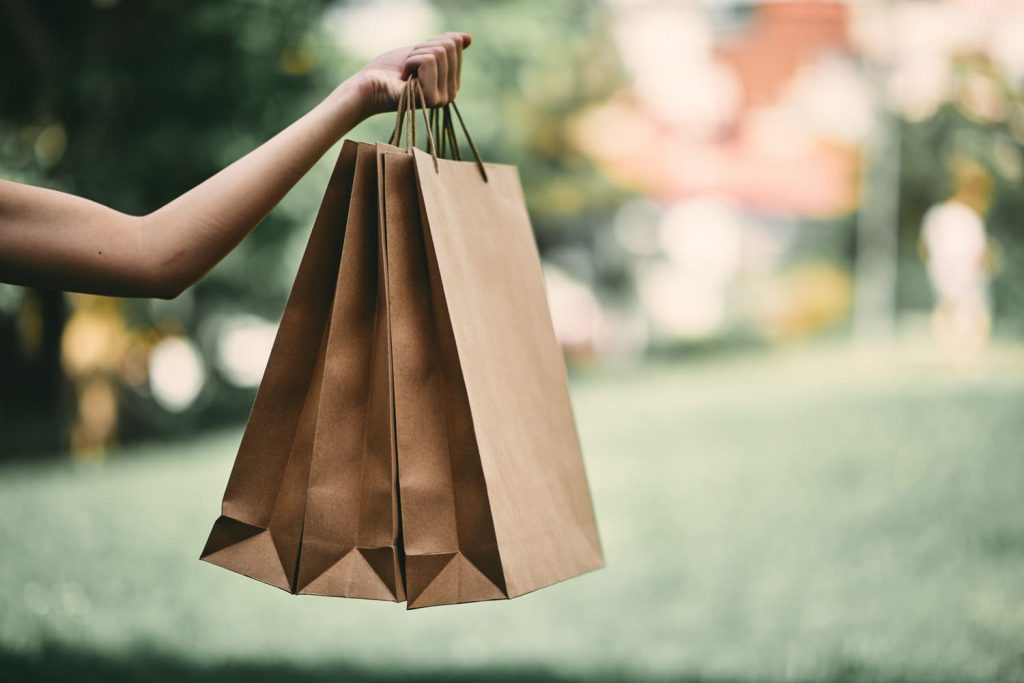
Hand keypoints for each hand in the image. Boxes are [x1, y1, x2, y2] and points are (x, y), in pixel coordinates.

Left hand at [350, 32, 471, 118]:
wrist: (368, 85)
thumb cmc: (389, 70)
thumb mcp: (420, 52)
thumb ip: (443, 46)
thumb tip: (468, 38)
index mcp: (451, 83)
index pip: (455, 44)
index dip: (429, 43)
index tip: (413, 61)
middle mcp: (451, 94)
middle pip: (448, 47)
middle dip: (422, 48)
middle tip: (407, 66)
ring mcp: (443, 98)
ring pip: (439, 52)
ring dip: (414, 56)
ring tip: (404, 73)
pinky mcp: (432, 97)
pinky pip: (429, 60)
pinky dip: (410, 61)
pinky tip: (403, 78)